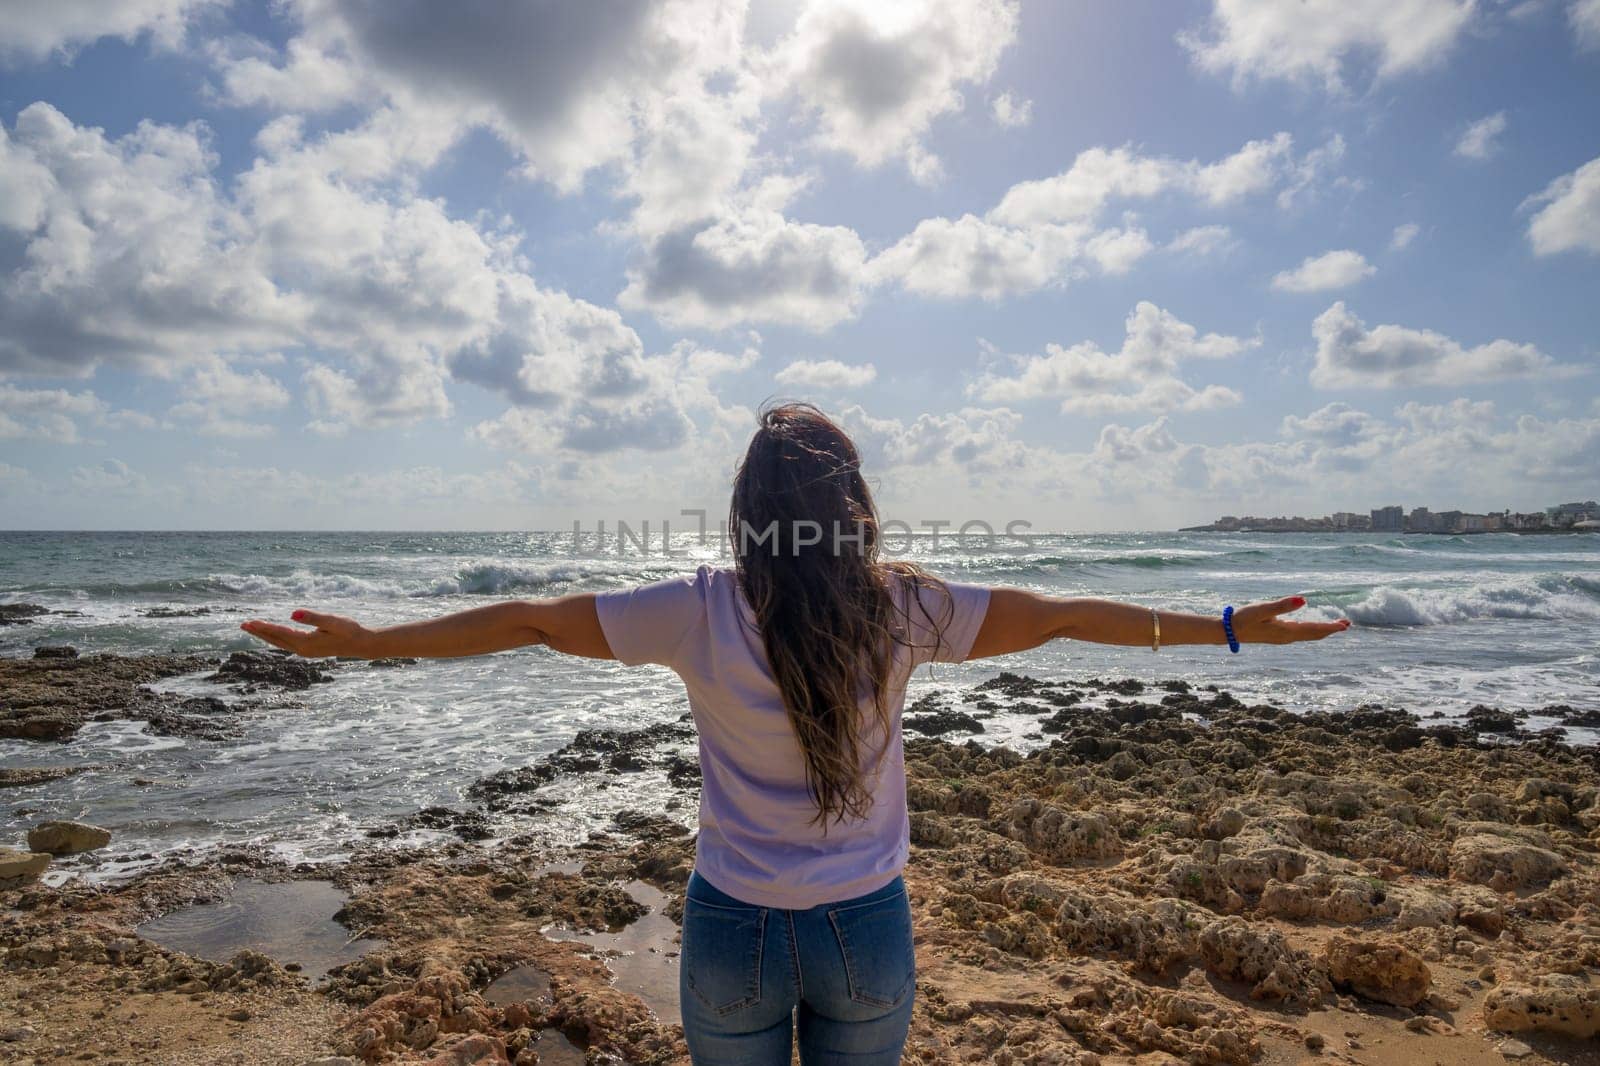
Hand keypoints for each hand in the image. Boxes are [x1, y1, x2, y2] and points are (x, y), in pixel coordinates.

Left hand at [240, 609, 371, 658]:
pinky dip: (275, 637)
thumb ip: (312, 617)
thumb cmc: (349, 630)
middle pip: (275, 640)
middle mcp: (302, 649)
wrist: (361, 644)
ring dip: (265, 635)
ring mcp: (305, 651)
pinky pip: (286, 643)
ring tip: (252, 628)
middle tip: (243, 624)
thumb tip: (292, 614)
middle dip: (259, 632)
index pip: (280, 633)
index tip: (249, 622)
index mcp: (306, 642)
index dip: (264, 627)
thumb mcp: (332, 621)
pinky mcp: (308, 650)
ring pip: (279, 642)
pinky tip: (272, 634)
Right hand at [1230, 596, 1350, 644]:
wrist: (1227, 631)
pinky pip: (1300, 634)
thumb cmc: (1243, 618)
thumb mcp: (1263, 609)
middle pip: (1314, 635)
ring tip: (1334, 626)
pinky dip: (1311, 630)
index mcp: (1286, 631)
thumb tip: (1303, 600)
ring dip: (1322, 631)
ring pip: (1308, 635)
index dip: (1330, 627)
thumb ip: (1283, 605)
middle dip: (1330, 630)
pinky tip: (1309, 627)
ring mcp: (1281, 637)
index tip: (1345, 625)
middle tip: (1346, 624)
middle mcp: (1287, 637)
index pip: (1314, 629)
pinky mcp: (1276, 635)